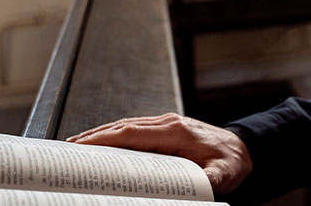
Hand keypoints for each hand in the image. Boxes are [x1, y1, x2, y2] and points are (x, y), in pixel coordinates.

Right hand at [67, 113, 252, 193]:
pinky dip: (115, 135)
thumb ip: (209, 181)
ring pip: (127, 126)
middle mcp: (168, 123)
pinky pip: (135, 129)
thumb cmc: (231, 161)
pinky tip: (103, 146)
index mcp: (175, 131)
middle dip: (94, 137)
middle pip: (123, 127)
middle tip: (66, 151)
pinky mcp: (167, 128)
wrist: (244, 147)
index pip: (132, 132)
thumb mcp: (222, 174)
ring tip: (76, 149)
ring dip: (102, 135)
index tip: (80, 147)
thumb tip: (199, 187)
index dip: (104, 139)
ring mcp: (167, 123)